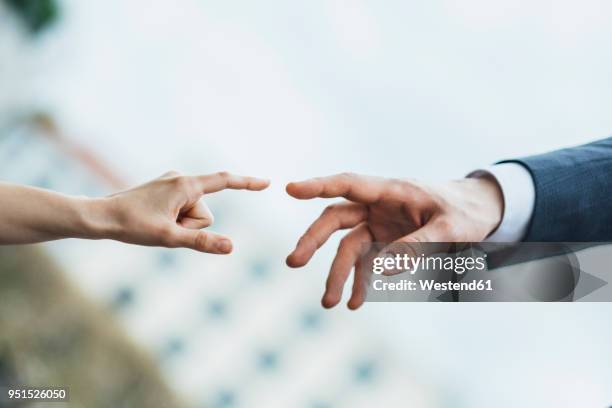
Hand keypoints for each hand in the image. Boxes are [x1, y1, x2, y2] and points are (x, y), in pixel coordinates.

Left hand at [91, 171, 268, 252]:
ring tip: (155, 225)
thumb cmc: (132, 226)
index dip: (247, 184)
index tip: (266, 183)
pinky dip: (175, 219)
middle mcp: (180, 179)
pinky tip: (154, 220)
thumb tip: (231, 247)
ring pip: (193, 214)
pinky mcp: (164, 190)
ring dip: (180, 225)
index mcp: (185, 185)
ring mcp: (172, 183)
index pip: (224, 182)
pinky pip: (182, 209)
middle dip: (191, 226)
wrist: (100, 217)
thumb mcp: (169, 238)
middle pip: (206, 212)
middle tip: (163, 228)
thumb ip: (202, 242)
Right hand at [285, 173, 502, 308]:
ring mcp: (380, 224)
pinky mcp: (386, 242)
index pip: (348, 185)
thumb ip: (418, 245)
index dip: (318, 186)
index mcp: (391, 191)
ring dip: (337, 273)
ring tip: (329, 302)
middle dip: (314, 240)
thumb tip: (382, 269)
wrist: (478, 212)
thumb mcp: (451, 229)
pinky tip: (355, 301)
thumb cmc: (465, 212)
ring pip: (348, 246)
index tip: (291, 189)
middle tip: (293, 262)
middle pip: (336, 219)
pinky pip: (366, 262)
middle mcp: (378, 206)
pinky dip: (361, 282)